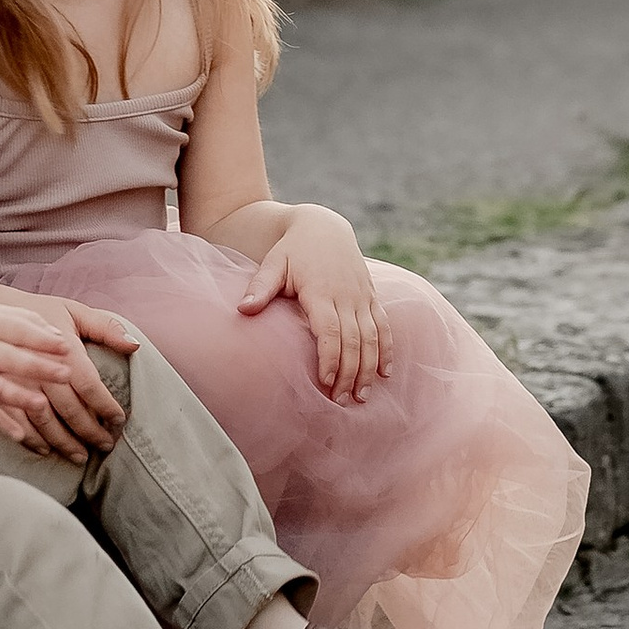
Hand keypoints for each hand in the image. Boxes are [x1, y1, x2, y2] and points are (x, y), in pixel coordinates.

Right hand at [0, 297, 128, 456]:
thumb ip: (31, 322)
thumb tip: (62, 339)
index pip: (23, 330)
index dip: (44, 340)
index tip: (68, 348)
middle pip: (15, 361)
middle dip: (43, 370)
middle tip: (69, 377)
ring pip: (0, 390)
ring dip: (23, 401)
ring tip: (47, 409)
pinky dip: (3, 425)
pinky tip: (24, 438)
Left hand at [237, 205, 391, 400]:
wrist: (324, 226)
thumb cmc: (292, 249)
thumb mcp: (273, 263)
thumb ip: (260, 287)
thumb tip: (242, 309)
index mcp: (321, 291)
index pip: (330, 331)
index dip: (330, 358)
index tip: (324, 383)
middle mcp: (347, 296)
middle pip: (354, 341)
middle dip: (349, 373)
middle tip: (340, 401)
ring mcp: (362, 296)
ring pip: (372, 337)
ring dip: (368, 368)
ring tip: (362, 396)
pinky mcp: (371, 297)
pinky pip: (383, 326)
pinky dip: (386, 350)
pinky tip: (384, 373)